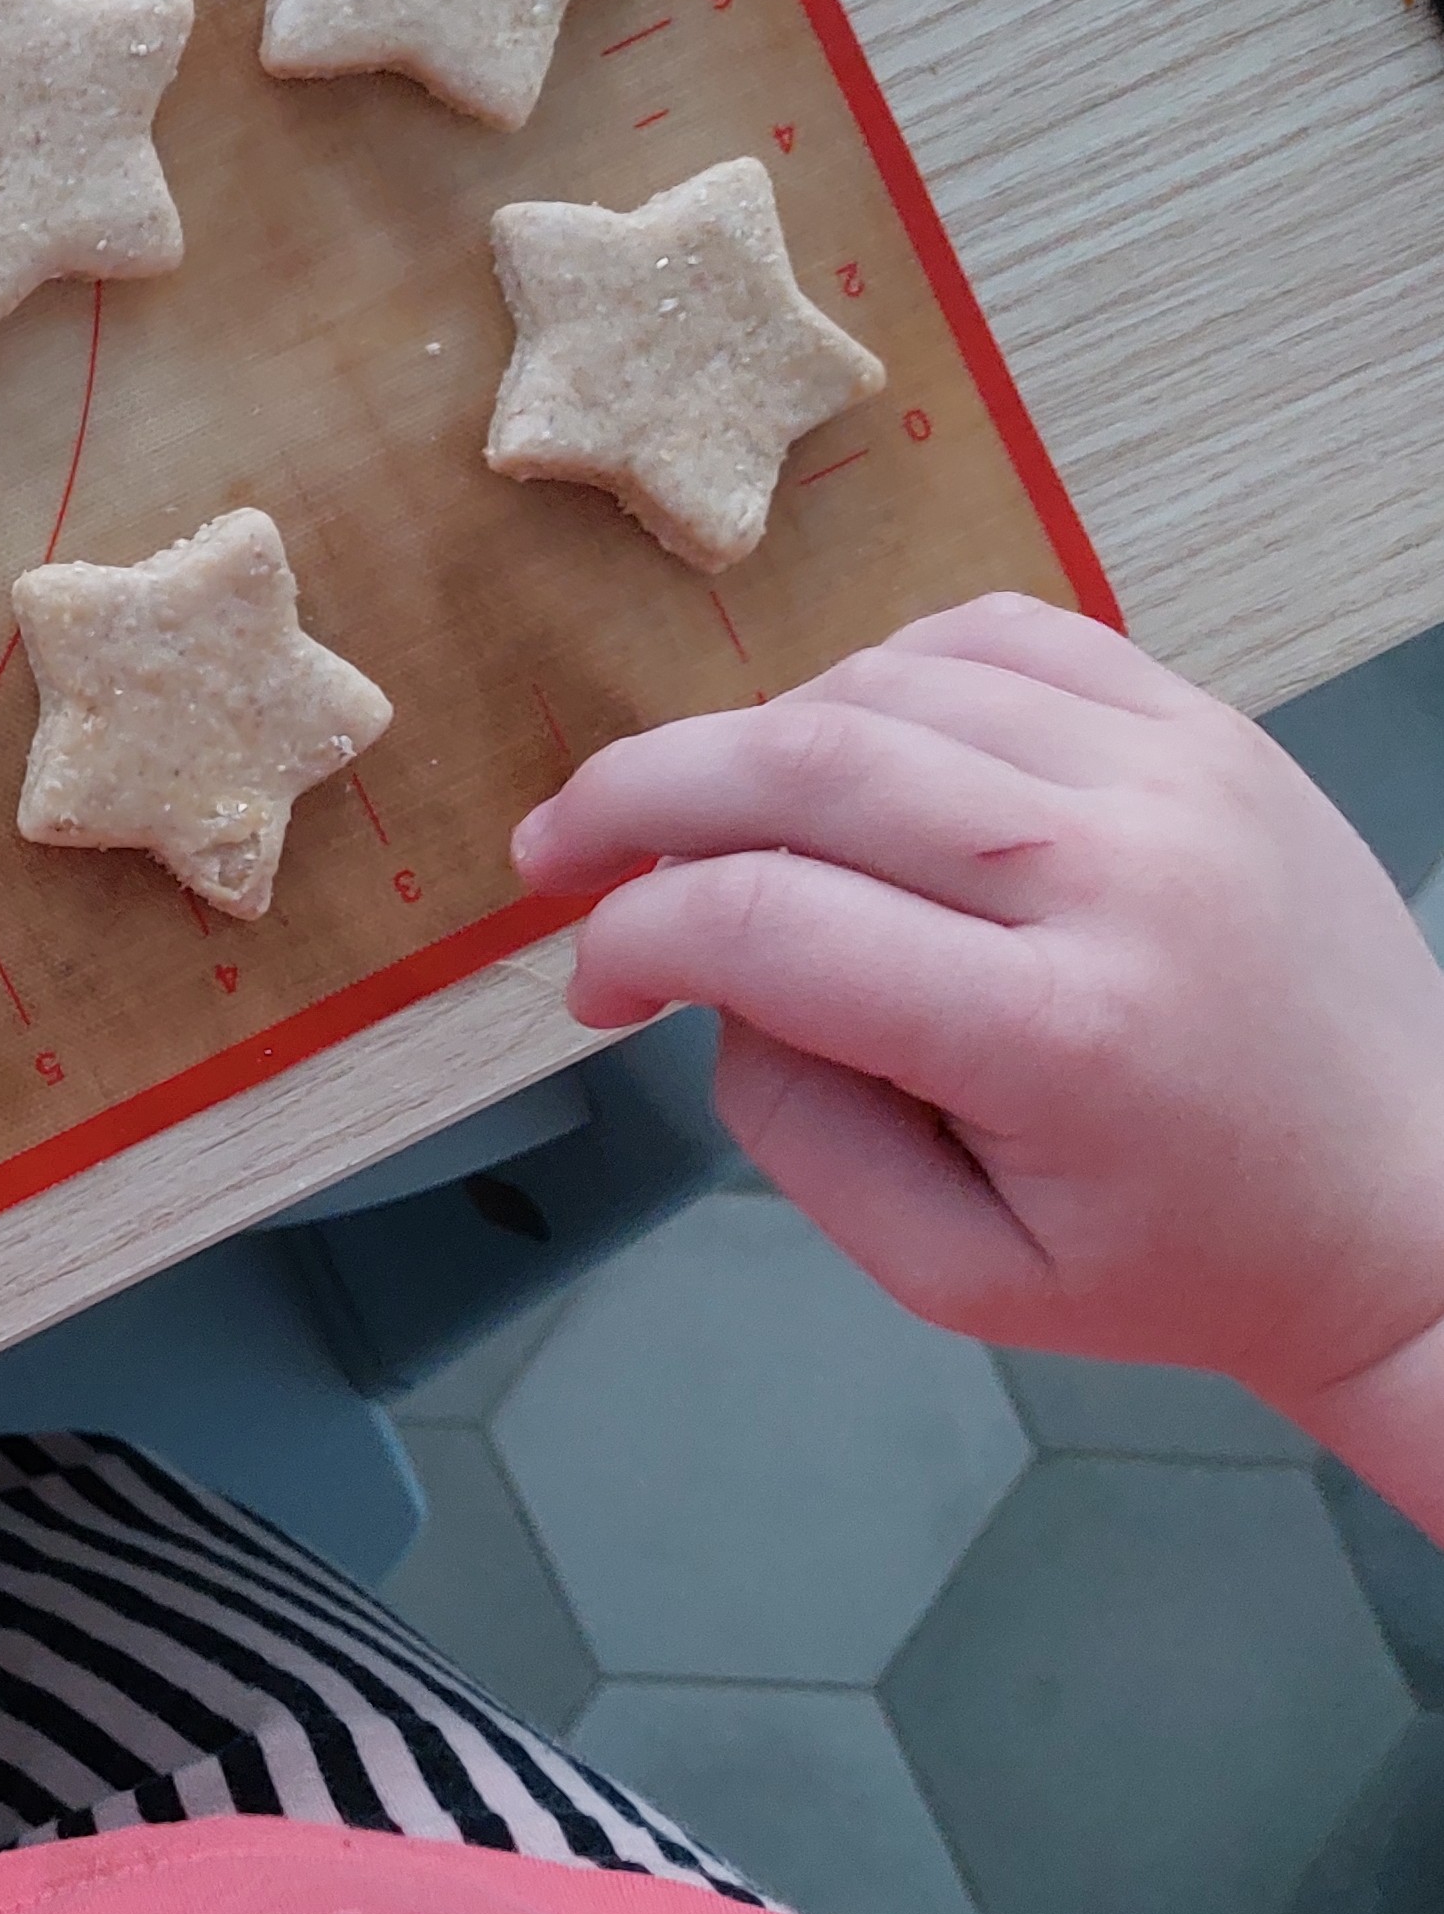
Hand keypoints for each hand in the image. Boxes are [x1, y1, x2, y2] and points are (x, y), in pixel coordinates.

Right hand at [512, 593, 1443, 1497]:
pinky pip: (999, 638)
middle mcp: (1120, 876)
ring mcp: (1177, 777)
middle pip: (805, 763)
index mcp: (1058, 1036)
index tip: (594, 982)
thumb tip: (715, 985)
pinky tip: (851, 748)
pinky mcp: (1207, 728)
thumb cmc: (1190, 1259)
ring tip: (716, 822)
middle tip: (556, 850)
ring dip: (757, 741)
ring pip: (885, 682)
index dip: (630, 937)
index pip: (764, 922)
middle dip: (637, 796)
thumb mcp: (955, 1275)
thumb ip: (796, 1134)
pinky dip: (884, 675)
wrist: (1419, 1208)